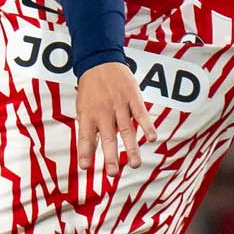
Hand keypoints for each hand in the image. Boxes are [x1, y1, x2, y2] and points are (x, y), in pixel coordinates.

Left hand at [74, 63, 157, 182]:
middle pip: (107, 138)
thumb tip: (86, 153)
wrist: (100, 60)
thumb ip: (87, 128)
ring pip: (126, 130)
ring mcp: (119, 105)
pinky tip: (152, 138)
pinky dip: (147, 126)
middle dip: (110, 157)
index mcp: (88, 114)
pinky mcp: (132, 98)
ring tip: (134, 164)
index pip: (85, 137)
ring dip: (131, 148)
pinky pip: (141, 114)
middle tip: (112, 173)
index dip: (85, 153)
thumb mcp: (82, 107)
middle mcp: (103, 112)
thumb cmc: (90, 87)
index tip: (85, 168)